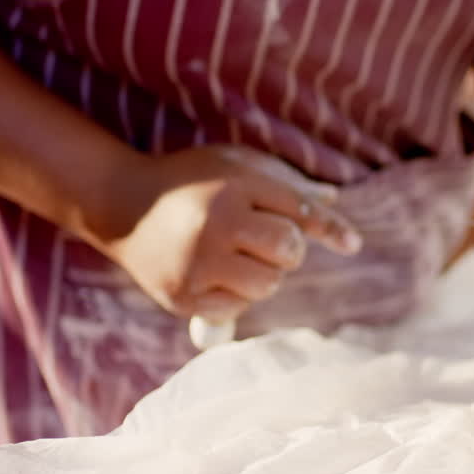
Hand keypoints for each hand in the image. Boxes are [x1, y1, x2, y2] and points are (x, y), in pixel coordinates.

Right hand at [92, 145, 361, 321]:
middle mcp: (216, 224)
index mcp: (234, 185)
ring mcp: (197, 264)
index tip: (353, 244)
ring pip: (268, 284)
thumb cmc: (191, 181)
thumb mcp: (236, 165)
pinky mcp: (183, 297)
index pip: (300, 211)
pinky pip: (237, 307)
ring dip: (265, 273)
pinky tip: (214, 272)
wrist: (120, 205)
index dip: (331, 229)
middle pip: (290, 251)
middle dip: (289, 247)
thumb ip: (285, 184)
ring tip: (239, 255)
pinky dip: (236, 293)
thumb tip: (333, 199)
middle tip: (267, 238)